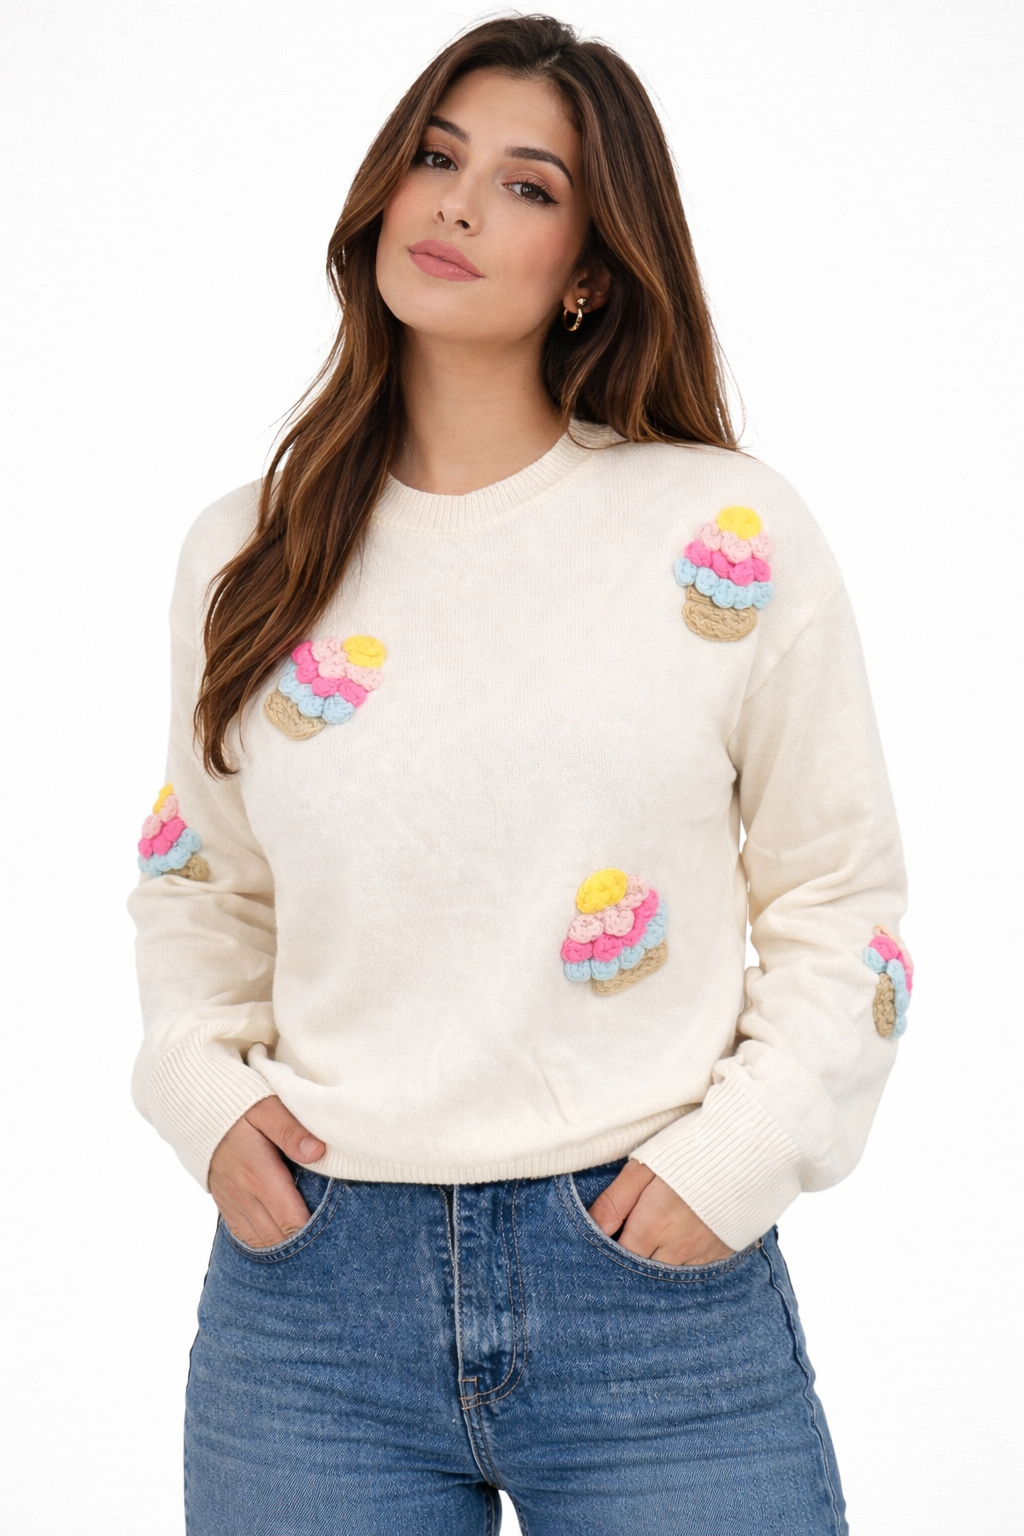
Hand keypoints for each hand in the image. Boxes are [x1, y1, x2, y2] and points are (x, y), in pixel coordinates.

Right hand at [208, 1097, 326, 1247]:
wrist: (195, 1109)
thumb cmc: (238, 1106)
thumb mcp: (267, 1109)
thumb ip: (291, 1130)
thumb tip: (318, 1153)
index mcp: (259, 1176)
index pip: (291, 1222)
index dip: (314, 1232)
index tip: (335, 1231)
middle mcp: (244, 1196)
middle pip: (277, 1238)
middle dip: (302, 1243)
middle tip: (327, 1239)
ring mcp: (232, 1202)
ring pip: (260, 1241)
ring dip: (282, 1244)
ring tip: (306, 1240)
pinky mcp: (224, 1202)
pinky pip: (244, 1234)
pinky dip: (263, 1241)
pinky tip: (278, 1236)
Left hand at [587, 1159, 732, 1265]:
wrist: (746, 1150)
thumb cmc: (690, 1151)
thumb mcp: (643, 1167)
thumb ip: (615, 1201)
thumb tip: (592, 1228)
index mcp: (651, 1228)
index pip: (619, 1258)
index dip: (609, 1250)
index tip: (609, 1236)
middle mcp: (676, 1249)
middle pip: (643, 1272)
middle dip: (633, 1260)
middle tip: (632, 1236)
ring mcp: (702, 1254)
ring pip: (670, 1274)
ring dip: (659, 1261)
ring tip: (657, 1237)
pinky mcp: (723, 1252)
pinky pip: (696, 1270)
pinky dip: (684, 1260)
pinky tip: (681, 1240)